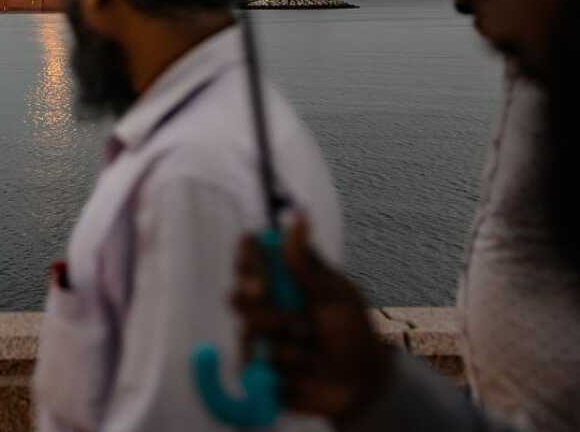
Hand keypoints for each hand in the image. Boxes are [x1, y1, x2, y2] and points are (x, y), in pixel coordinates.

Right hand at [231, 219, 394, 426]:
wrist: (364, 388)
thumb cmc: (355, 336)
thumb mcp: (335, 296)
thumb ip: (306, 262)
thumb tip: (298, 215)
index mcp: (284, 279)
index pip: (248, 259)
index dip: (248, 268)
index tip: (262, 285)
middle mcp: (267, 305)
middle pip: (238, 297)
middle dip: (268, 316)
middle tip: (298, 326)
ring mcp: (261, 338)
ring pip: (249, 334)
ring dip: (286, 347)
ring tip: (313, 353)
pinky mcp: (258, 370)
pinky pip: (255, 368)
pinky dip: (284, 371)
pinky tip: (305, 374)